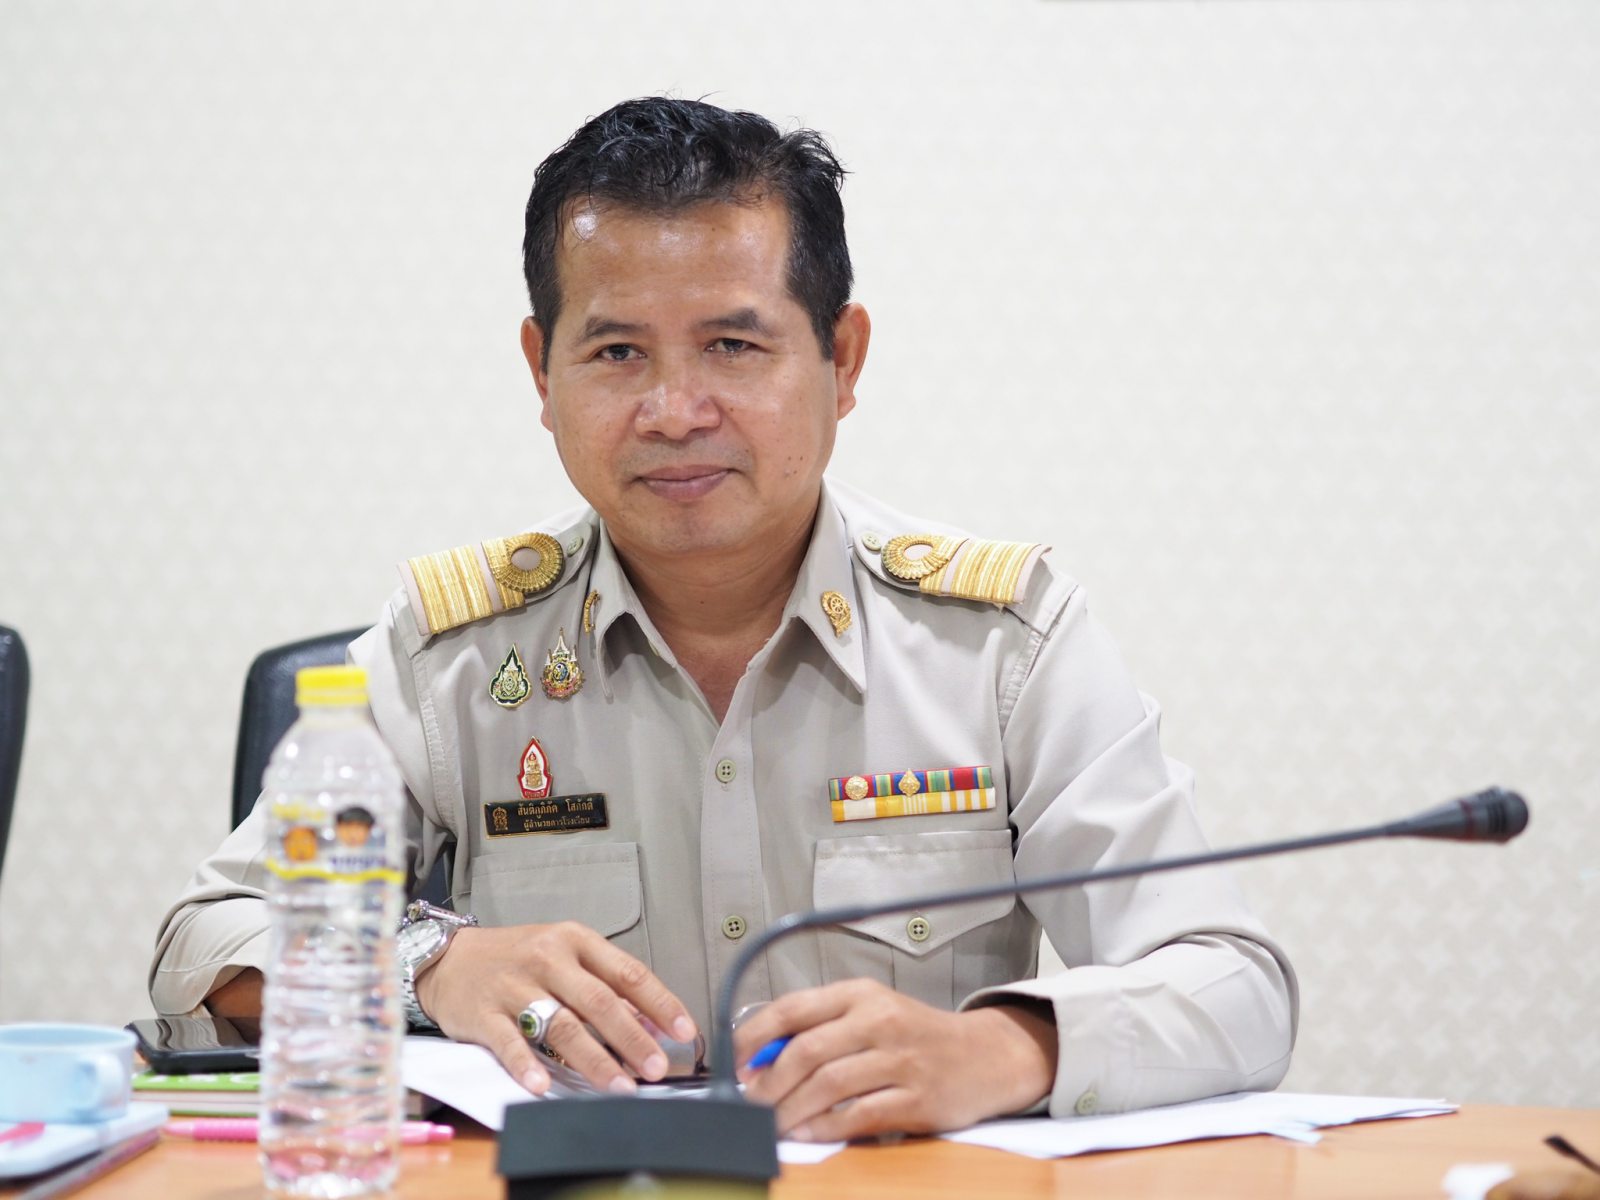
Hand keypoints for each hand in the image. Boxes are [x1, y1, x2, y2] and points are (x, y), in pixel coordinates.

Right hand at [414, 920, 696, 1096]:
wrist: (450, 958)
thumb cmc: (518, 958)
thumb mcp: (565, 956)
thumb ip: (605, 985)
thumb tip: (650, 1023)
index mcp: (575, 941)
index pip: (628, 972)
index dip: (659, 1003)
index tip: (684, 1031)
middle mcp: (547, 958)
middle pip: (599, 1001)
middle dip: (633, 1038)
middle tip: (657, 1069)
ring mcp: (514, 986)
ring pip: (561, 1025)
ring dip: (595, 1059)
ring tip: (620, 1087)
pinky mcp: (483, 1013)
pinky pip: (509, 1042)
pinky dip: (527, 1065)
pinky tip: (543, 1086)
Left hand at [732, 980, 1056, 1140]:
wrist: (985, 1056)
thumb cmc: (917, 1035)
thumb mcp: (872, 1013)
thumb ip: (822, 1027)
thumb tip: (761, 1057)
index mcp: (861, 994)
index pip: (793, 1008)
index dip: (754, 1036)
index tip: (732, 1062)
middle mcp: (880, 1021)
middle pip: (807, 1051)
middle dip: (768, 1084)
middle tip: (748, 1104)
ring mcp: (901, 1060)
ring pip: (828, 1086)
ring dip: (790, 1111)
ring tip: (771, 1124)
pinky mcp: (916, 1099)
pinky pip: (858, 1116)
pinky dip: (825, 1128)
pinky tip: (808, 1133)